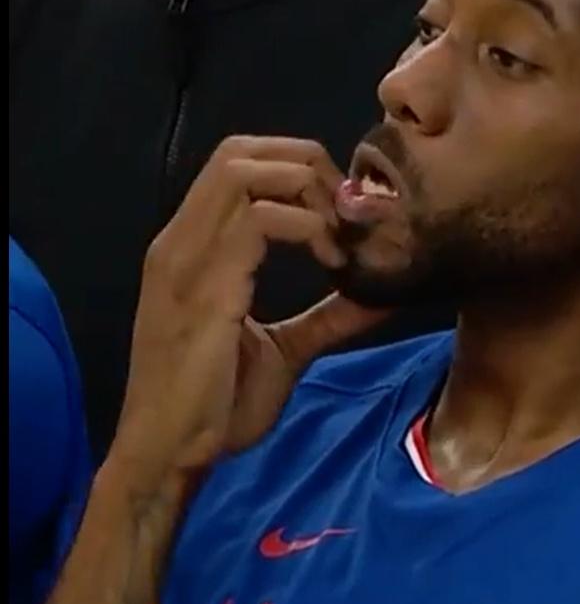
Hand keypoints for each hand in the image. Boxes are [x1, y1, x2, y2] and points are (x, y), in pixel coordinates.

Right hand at [110, 137, 387, 478]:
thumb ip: (328, 317)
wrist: (173, 452)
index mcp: (193, 248)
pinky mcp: (205, 289)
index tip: (343, 215)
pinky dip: (307, 229)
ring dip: (308, 193)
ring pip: (245, 173)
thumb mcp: (285, 350)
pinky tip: (333, 265)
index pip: (239, 163)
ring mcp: (187, 260)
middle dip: (308, 167)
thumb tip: (381, 296)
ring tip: (339, 240)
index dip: (299, 170)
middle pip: (242, 151)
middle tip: (347, 218)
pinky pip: (258, 222)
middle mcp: (181, 241)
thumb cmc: (217, 405)